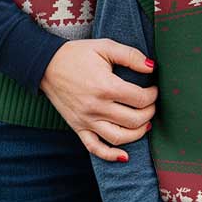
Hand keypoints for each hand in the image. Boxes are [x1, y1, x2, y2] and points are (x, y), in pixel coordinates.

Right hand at [40, 39, 157, 160]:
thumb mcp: (106, 46)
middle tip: (152, 104)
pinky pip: (95, 148)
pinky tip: (124, 155)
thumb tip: (151, 67)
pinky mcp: (78, 128)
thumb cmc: (79, 54)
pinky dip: (110, 155)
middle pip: (133, 120)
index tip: (154, 89)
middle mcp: (97, 107)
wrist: (48, 65)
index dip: (152, 95)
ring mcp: (86, 121)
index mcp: (106, 86)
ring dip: (137, 134)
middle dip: (149, 113)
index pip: (139, 99)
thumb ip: (131, 56)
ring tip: (145, 123)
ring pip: (118, 138)